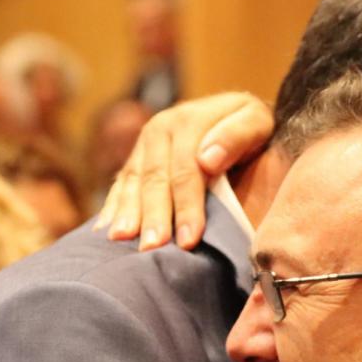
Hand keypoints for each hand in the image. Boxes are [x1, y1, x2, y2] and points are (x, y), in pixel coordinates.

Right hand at [95, 92, 273, 249]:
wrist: (230, 112)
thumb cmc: (249, 125)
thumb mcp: (254, 120)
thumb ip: (236, 135)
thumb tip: (208, 160)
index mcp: (188, 121)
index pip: (187, 169)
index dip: (187, 205)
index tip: (189, 240)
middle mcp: (160, 129)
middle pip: (155, 178)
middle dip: (154, 216)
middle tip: (152, 248)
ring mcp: (144, 143)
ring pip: (133, 182)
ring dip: (128, 214)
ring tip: (122, 242)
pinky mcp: (136, 157)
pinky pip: (121, 183)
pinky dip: (113, 207)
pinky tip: (107, 231)